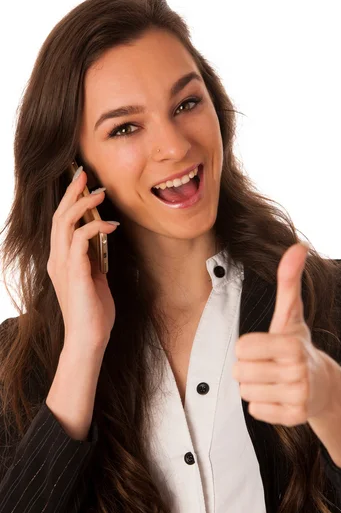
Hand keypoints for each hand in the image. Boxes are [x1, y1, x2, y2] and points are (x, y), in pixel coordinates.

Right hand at [47, 167, 118, 350]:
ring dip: (83, 204)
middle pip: (59, 216)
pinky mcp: (74, 272)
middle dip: (72, 192)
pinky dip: (95, 227)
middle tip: (84, 174)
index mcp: (61, 260)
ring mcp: (63, 265)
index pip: (61, 223)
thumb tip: (102, 241)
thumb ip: (93, 259)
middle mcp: (57, 259)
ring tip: (100, 193)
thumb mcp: (95, 279)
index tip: (82, 183)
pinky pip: (80, 239)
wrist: (89, 338)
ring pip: (65, 223)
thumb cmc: (93, 312)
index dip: (70, 201)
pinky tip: (111, 224)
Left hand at [232, 242, 334, 425]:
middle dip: (249, 368)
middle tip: (268, 365)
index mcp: (291, 345)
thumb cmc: (298, 344)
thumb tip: (297, 246)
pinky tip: (279, 395)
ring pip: (246, 392)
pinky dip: (263, 404)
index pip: (241, 348)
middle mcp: (297, 372)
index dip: (248, 347)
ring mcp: (298, 397)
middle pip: (240, 372)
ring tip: (274, 379)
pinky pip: (256, 411)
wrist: (323, 384)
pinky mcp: (295, 417)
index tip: (264, 347)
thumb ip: (288, 281)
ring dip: (254, 386)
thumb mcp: (291, 314)